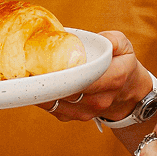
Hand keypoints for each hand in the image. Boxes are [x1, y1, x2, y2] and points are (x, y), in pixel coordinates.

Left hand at [35, 31, 150, 122]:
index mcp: (114, 78)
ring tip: (28, 74)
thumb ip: (111, 39)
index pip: (86, 77)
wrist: (128, 92)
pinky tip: (35, 84)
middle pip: (67, 91)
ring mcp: (87, 111)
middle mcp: (100, 99)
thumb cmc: (123, 64)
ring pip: (56, 102)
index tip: (45, 63)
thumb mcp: (124, 46)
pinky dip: (41, 97)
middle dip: (47, 80)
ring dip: (40, 90)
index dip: (64, 72)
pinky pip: (53, 108)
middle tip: (29, 67)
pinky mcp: (74, 116)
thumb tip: (88, 40)